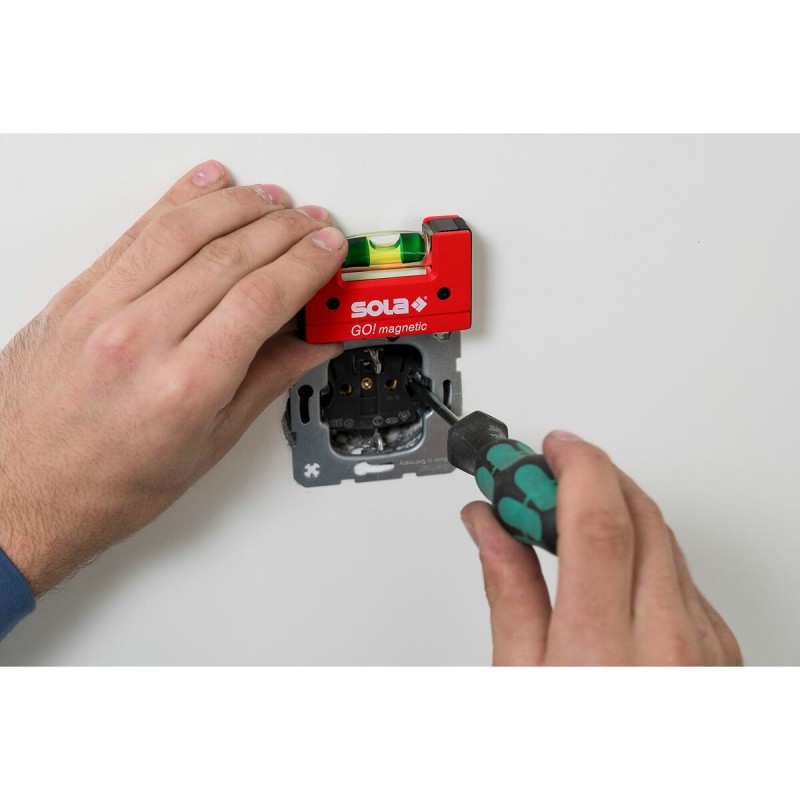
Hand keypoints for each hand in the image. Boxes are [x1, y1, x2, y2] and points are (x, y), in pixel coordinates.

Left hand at [0, 160, 345, 594]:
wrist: (20, 491)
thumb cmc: (106, 485)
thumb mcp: (206, 446)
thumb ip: (264, 382)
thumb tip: (309, 346)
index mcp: (183, 386)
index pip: (262, 297)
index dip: (306, 264)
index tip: (328, 251)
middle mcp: (140, 339)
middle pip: (230, 256)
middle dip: (284, 230)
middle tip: (314, 224)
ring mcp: (101, 310)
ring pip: (183, 230)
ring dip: (238, 205)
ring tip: (273, 199)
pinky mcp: (76, 295)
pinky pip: (135, 232)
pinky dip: (177, 201)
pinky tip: (206, 185)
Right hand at [461, 431, 741, 664]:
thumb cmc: (572, 767)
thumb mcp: (519, 684)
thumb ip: (508, 593)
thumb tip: (488, 527)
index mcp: (602, 651)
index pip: (597, 520)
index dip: (573, 466)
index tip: (545, 449)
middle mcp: (668, 644)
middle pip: (639, 517)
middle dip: (591, 476)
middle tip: (545, 474)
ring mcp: (704, 650)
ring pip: (666, 542)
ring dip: (618, 511)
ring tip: (568, 520)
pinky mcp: (721, 656)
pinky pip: (686, 580)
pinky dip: (647, 554)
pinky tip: (613, 567)